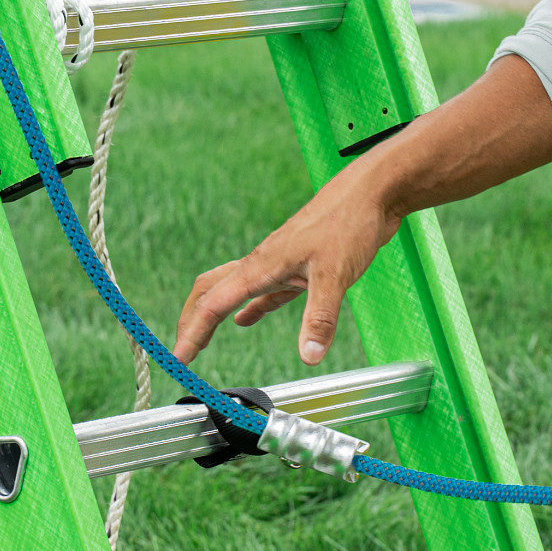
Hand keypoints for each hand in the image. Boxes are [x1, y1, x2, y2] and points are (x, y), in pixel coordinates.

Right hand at [172, 55, 551, 365]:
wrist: (373, 191)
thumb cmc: (350, 222)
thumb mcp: (335, 276)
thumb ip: (320, 317)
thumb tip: (309, 356)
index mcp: (261, 265)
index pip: (213, 304)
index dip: (192, 333)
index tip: (178, 359)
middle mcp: (262, 263)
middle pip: (210, 291)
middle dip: (191, 320)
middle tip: (181, 352)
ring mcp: (279, 263)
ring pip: (233, 289)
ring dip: (215, 313)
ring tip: (202, 337)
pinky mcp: (299, 265)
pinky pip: (263, 291)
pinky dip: (251, 308)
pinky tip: (247, 320)